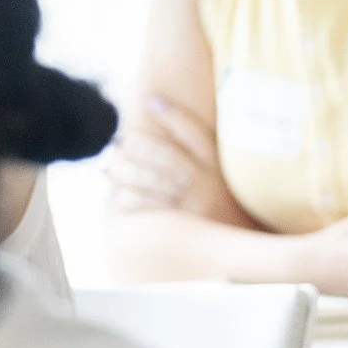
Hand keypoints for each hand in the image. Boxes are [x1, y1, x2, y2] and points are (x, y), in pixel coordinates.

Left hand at [106, 95, 237, 218]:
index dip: (174, 115)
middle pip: (167, 155)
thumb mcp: (225, 181)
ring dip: (125, 170)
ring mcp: (195, 205)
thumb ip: (203, 160)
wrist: (240, 247)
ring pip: (152, 180)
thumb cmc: (226, 209)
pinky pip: (148, 207)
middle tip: (118, 138)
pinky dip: (128, 198)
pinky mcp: (182, 226)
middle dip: (139, 144)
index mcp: (220, 167)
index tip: (151, 99)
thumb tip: (171, 132)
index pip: (197, 133)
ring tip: (106, 164)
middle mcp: (209, 183)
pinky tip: (115, 192)